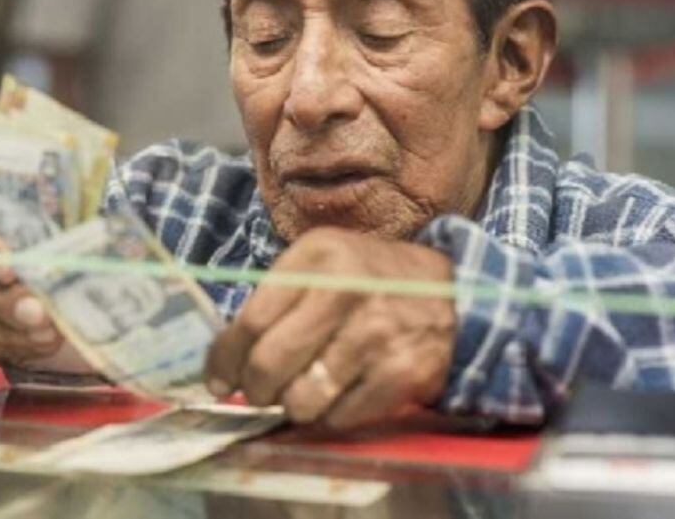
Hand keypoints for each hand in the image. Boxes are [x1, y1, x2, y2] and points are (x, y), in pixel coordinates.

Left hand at [205, 227, 454, 429]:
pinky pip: (341, 417)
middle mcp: (347, 289)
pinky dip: (332, 415)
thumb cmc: (371, 280)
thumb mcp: (324, 263)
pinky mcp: (403, 371)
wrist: (456, 292)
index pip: (252, 320)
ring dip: (294, 405)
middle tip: (259, 392)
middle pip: (270, 362)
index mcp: (319, 256)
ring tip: (303, 392)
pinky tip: (341, 394)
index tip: (218, 379)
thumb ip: (277, 299)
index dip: (225, 359)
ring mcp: (378, 332)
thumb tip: (226, 361)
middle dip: (255, 389)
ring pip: (302, 398)